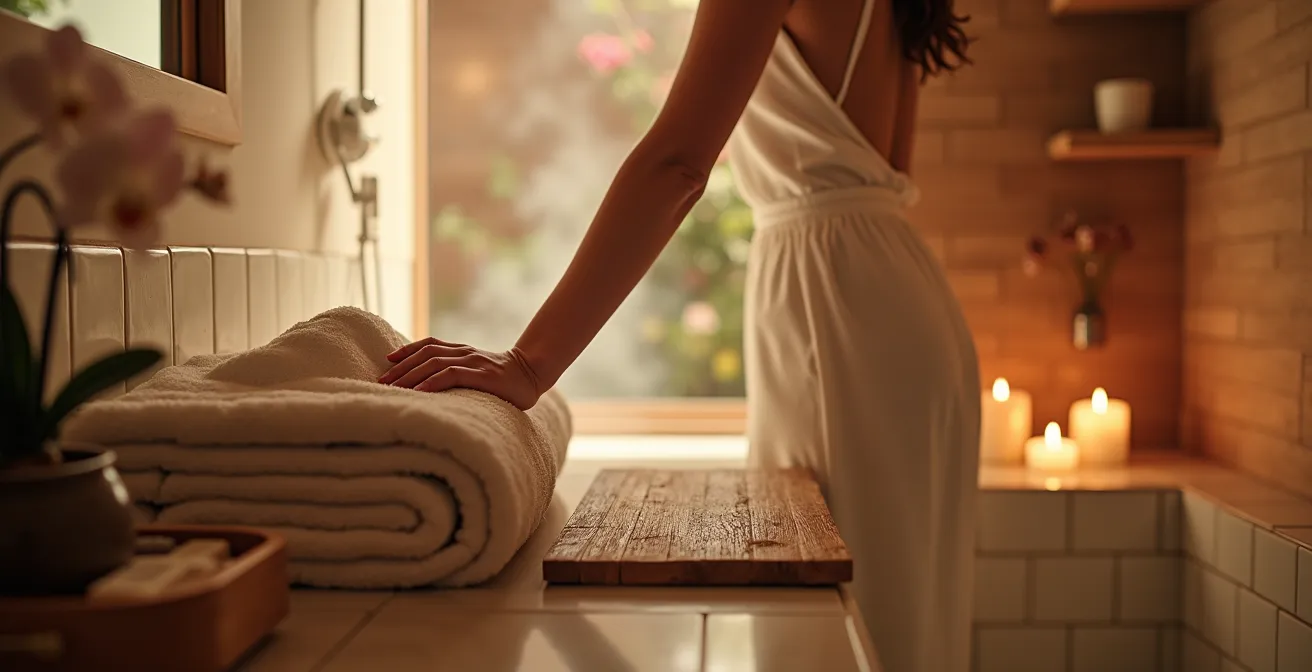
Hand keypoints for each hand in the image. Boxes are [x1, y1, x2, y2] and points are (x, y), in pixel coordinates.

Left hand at [378, 337, 542, 409]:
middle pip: (426, 353)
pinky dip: (432, 382)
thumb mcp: (478, 372)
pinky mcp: (482, 375)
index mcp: (462, 350)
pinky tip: (419, 392)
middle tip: (382, 381)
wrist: (533, 373)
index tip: (387, 362)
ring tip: (393, 388)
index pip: (429, 344)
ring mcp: (473, 362)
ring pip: (433, 363)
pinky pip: (451, 375)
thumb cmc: (504, 380)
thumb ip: (459, 374)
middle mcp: (464, 352)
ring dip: (410, 375)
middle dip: (401, 367)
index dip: (407, 350)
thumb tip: (433, 388)